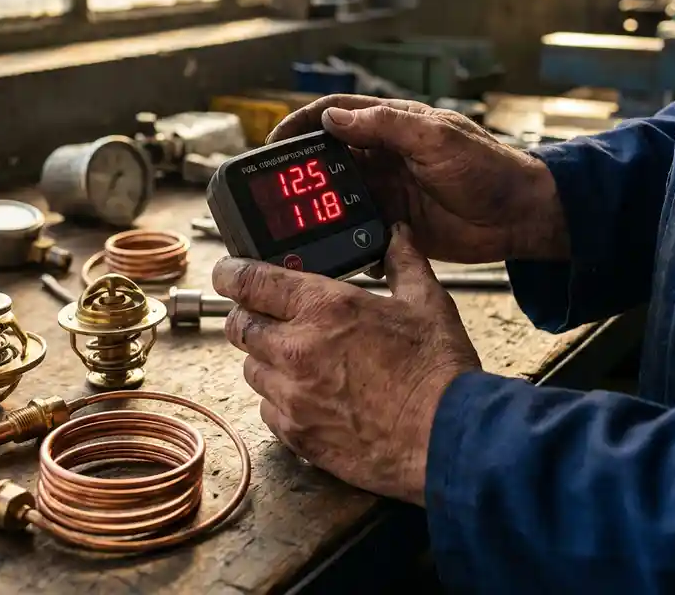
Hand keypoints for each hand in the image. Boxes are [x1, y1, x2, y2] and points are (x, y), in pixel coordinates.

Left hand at [212, 224, 481, 505]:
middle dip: (246, 315)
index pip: (250, 281)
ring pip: (250, 368)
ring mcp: (292, 396)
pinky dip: (279, 400)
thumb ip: (404, 262)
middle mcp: (296, 349)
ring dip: (264, 358)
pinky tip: (308, 395)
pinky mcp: (297, 435)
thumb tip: (397, 234)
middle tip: (264, 314)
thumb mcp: (427, 303)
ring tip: (295, 357)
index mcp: (324, 308)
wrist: (447, 439)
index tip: (227, 272)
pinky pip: (267, 410)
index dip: (231, 273)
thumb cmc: (438, 372)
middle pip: (238, 325)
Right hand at [268, 95, 567, 263]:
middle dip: (298, 173)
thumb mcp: (438, 138)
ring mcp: (387, 190)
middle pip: (327, 158)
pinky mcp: (394, 223)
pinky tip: (328, 248)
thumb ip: (387, 126)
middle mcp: (383, 155)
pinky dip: (340, 236)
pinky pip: (356, 227)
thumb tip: (334, 117)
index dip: (301, 125)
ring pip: (336, 196)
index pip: (334, 115)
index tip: (274, 143)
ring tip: (291, 224)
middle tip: (271, 193)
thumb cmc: (488, 167)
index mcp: (391, 126)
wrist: (519, 216)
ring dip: (314, 208)